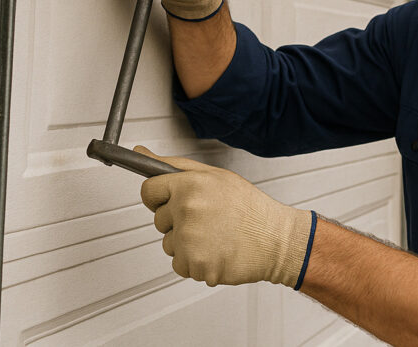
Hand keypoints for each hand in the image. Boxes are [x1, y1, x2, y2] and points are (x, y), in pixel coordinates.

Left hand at [136, 146, 313, 287]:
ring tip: (215, 236)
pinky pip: (180, 265)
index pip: (149, 191)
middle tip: (209, 219)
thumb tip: (141, 153)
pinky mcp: (195, 264)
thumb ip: (175, 165)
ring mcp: (190, 239)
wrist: (276, 240)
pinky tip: (216, 252)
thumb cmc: (250, 207)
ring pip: (168, 244)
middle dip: (178, 221)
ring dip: (186, 244)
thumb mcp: (216, 176)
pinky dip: (195, 263)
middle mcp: (187, 210)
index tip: (171, 201)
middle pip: (159, 220)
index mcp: (191, 184)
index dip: (160, 197)